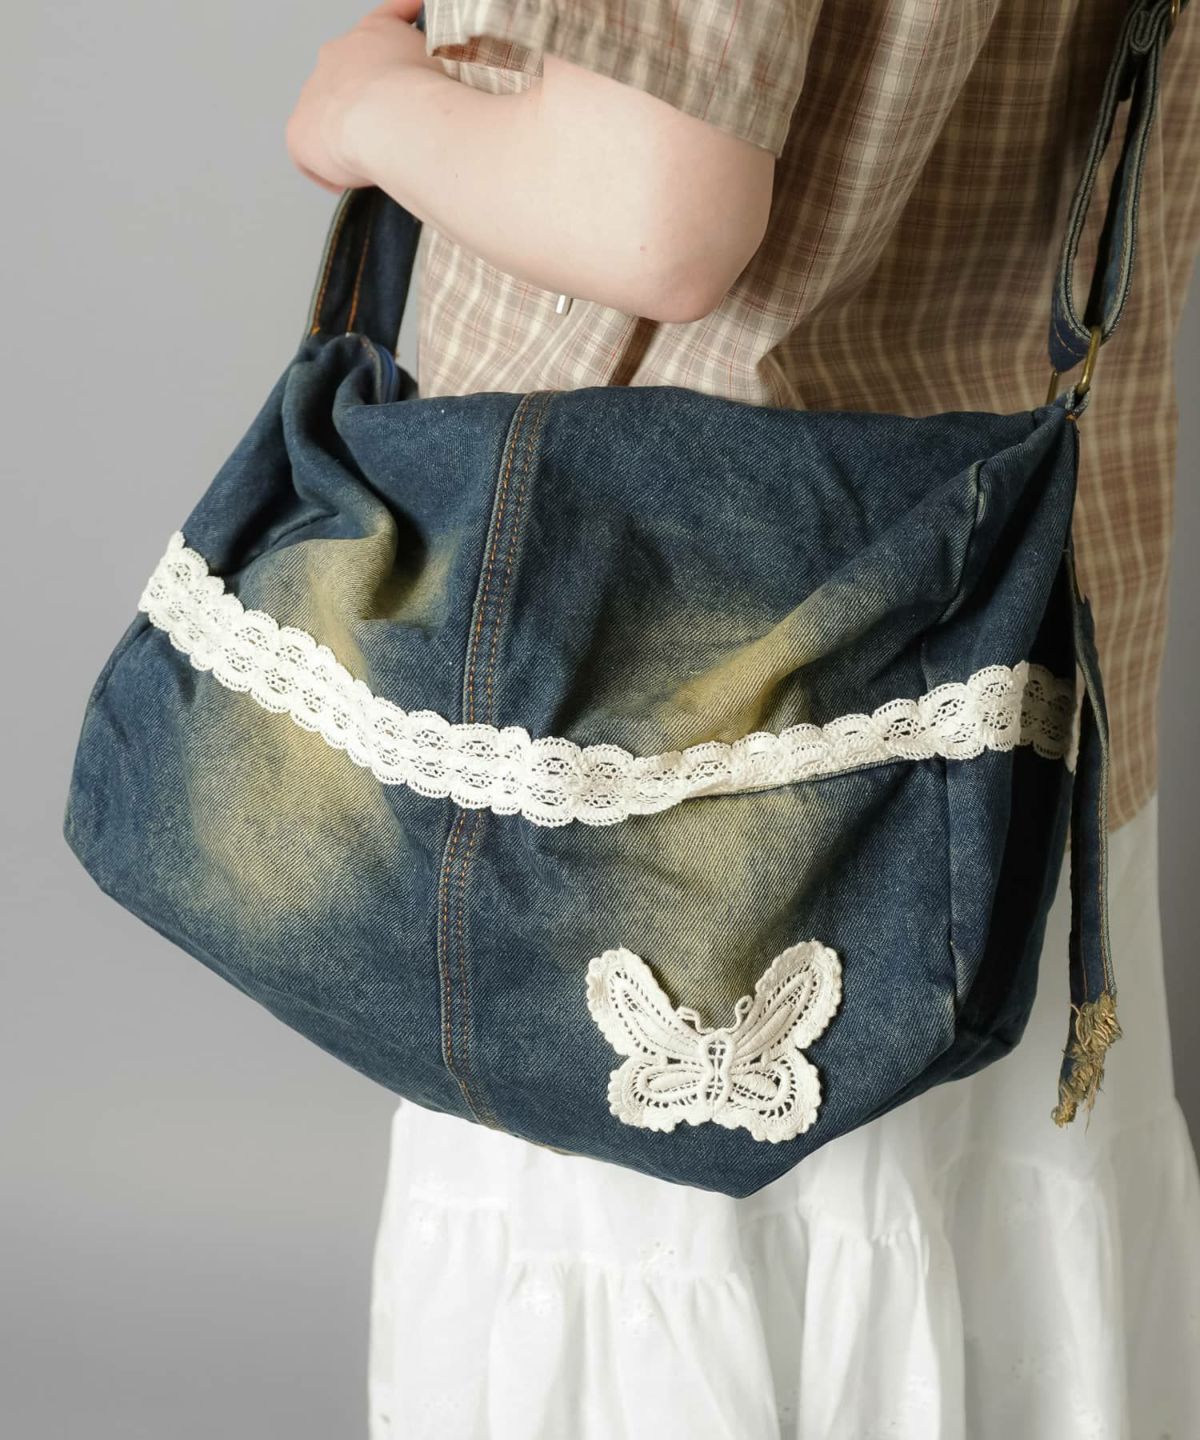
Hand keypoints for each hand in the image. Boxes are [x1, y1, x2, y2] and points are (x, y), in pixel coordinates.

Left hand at [286, 1, 444, 192]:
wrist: (395, 117)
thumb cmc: (426, 92)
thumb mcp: (447, 62)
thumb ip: (441, 65)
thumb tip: (454, 82)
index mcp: (370, 34)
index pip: (379, 32)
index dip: (392, 42)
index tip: (405, 50)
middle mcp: (335, 57)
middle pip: (347, 79)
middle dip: (366, 101)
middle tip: (393, 128)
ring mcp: (312, 94)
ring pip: (327, 115)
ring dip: (347, 134)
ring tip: (375, 157)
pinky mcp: (299, 132)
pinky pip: (310, 155)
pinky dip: (329, 169)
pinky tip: (353, 179)